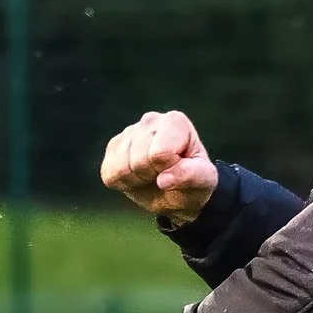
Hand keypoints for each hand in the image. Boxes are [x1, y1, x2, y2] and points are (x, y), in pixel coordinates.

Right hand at [100, 110, 217, 225]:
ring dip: (137, 180)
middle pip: (139, 161)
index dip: (168, 170)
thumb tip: (163, 180)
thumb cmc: (194, 182)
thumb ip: (191, 176)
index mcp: (175, 122)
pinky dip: (123, 183)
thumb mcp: (203, 181)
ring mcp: (129, 132)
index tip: (177, 168)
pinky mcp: (113, 147)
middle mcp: (150, 120)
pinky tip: (137, 176)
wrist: (178, 191)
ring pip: (121, 168)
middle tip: (164, 174)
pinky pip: (109, 174)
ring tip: (152, 175)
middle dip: (151, 175)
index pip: (159, 154)